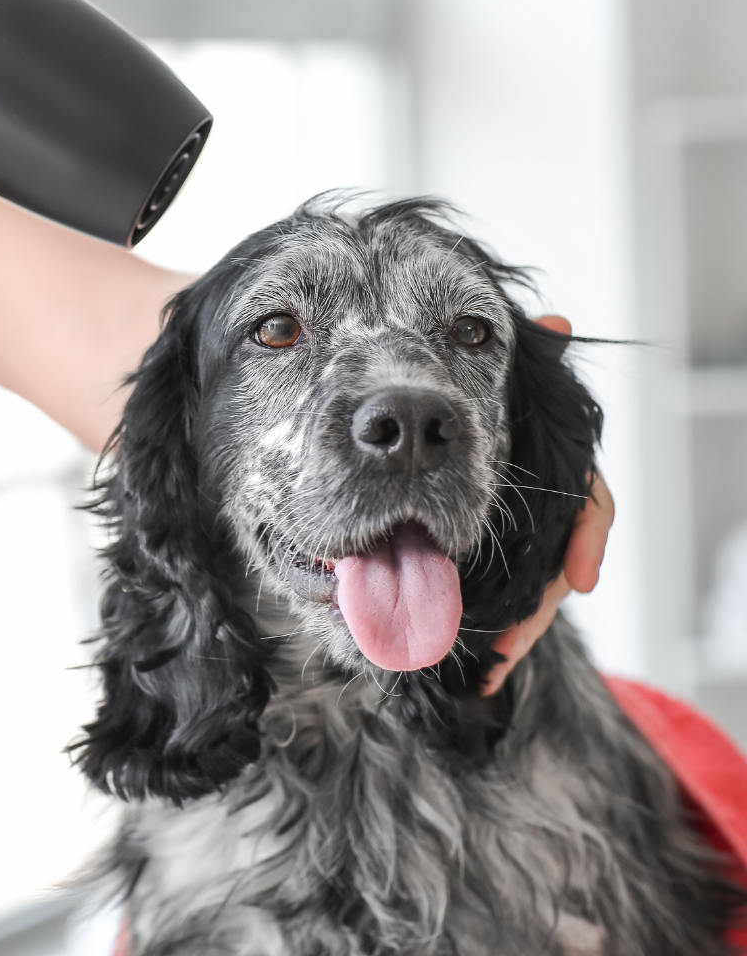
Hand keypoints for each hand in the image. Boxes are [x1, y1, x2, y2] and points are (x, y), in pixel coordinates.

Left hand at [481, 315, 615, 695]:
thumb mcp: (491, 398)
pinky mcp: (491, 566)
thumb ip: (521, 373)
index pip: (582, 500)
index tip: (580, 580)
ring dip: (516, 631)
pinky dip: (500, 639)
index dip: (585, 536)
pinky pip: (502, 606)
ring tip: (490, 666)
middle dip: (537, 603)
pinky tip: (486, 673)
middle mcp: (535, 507)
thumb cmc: (459, 421)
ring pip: (531, 591)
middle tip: (508, 642)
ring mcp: (517, 540)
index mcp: (538, 471)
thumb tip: (559, 320)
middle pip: (554, 560)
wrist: (408, 449)